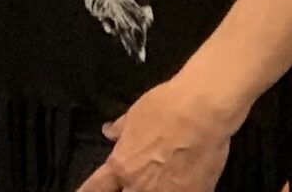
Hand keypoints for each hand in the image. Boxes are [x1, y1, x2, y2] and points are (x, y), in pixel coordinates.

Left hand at [73, 75, 239, 191]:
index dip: (88, 191)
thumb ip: (121, 131)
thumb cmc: (164, 108)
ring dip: (148, 191)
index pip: (96, 187)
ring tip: (156, 184)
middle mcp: (140, 186)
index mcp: (121, 166)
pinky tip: (180, 186)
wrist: (203, 112)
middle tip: (127, 185)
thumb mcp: (134, 115)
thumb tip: (108, 132)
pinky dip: (176, 191)